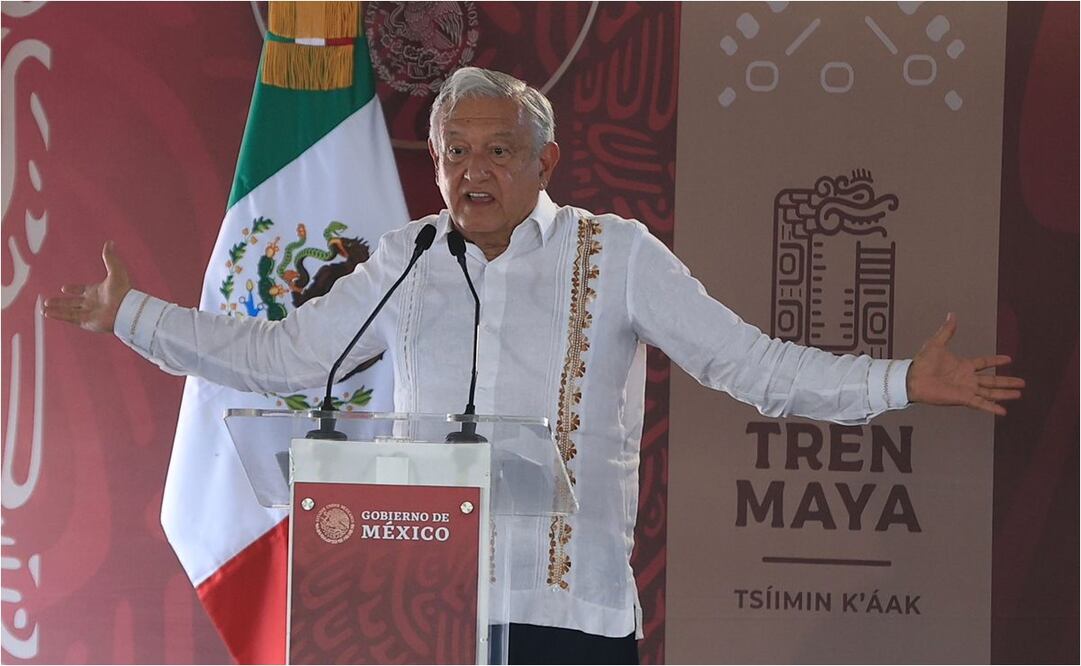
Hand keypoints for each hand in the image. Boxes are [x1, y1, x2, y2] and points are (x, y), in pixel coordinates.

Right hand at [42, 241, 131, 333]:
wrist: (126, 310)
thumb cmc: (123, 291)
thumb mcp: (116, 271)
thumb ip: (110, 258)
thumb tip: (110, 242)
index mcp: (98, 292)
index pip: (83, 290)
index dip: (74, 289)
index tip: (64, 288)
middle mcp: (92, 303)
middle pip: (72, 302)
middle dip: (60, 302)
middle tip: (48, 301)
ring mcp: (89, 313)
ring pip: (68, 311)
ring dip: (56, 309)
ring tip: (44, 309)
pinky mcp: (86, 321)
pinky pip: (69, 317)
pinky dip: (58, 315)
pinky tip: (47, 313)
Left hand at [906, 313, 1024, 415]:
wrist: (913, 378)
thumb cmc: (922, 362)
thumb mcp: (936, 343)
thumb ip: (947, 330)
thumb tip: (952, 314)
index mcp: (963, 365)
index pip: (984, 362)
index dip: (996, 360)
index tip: (1009, 359)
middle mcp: (967, 378)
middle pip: (993, 380)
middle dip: (1008, 381)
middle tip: (1022, 383)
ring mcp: (967, 389)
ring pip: (991, 392)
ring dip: (1005, 394)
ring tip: (1019, 394)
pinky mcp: (963, 398)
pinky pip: (981, 403)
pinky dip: (992, 407)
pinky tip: (1004, 411)